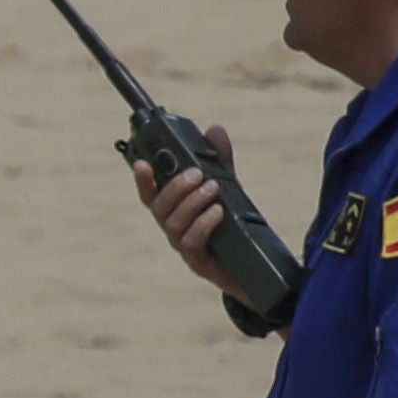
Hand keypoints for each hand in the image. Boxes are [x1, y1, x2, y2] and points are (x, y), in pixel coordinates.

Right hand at [131, 124, 251, 304]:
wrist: (255, 268)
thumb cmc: (233, 226)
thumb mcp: (229, 188)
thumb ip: (220, 161)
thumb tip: (215, 129)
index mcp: (174, 211)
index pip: (150, 193)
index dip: (142, 179)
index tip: (142, 163)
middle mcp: (173, 229)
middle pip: (158, 208)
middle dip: (175, 187)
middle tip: (197, 173)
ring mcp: (184, 248)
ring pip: (173, 224)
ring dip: (191, 202)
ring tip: (213, 188)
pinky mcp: (199, 263)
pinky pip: (192, 243)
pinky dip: (203, 224)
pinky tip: (217, 212)